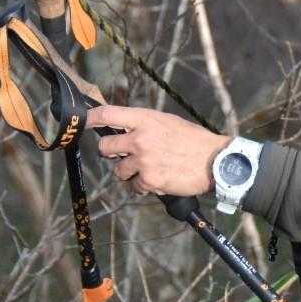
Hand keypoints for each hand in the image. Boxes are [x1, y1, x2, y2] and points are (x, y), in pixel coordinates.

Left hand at [86, 105, 229, 196]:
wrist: (215, 162)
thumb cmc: (194, 141)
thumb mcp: (169, 122)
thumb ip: (146, 125)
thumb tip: (126, 129)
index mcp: (146, 119)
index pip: (108, 114)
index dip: (91, 118)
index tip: (85, 122)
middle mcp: (140, 138)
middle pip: (105, 146)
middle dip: (111, 152)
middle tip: (123, 155)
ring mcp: (143, 160)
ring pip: (118, 170)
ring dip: (129, 172)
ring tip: (148, 170)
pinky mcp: (149, 180)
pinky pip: (134, 186)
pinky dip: (144, 186)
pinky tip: (159, 180)